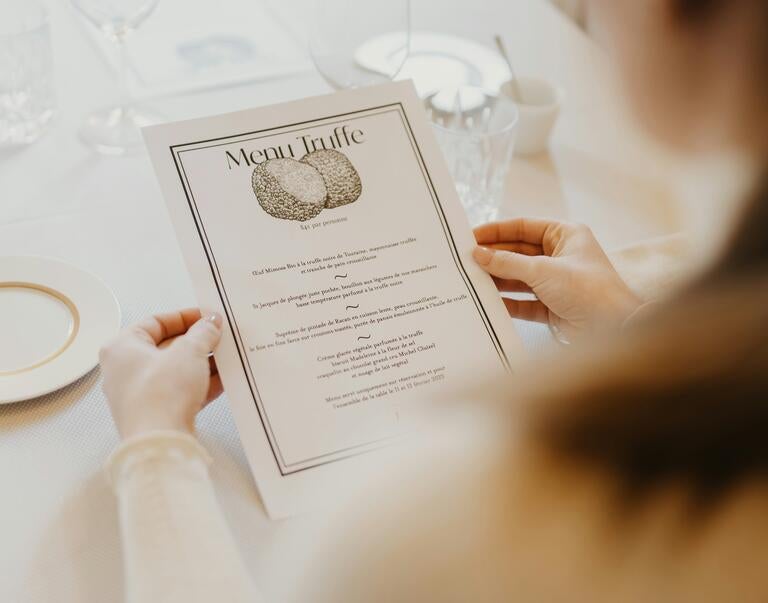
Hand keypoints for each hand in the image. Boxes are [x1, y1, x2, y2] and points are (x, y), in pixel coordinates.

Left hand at [99, 308, 223, 438]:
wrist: (160, 442)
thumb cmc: (162, 392)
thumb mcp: (189, 351)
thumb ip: (203, 332)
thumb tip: (211, 323)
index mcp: (122, 347)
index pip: (156, 322)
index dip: (185, 317)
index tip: (208, 317)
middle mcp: (125, 370)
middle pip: (167, 346)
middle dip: (197, 341)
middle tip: (221, 336)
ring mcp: (139, 394)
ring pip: (176, 370)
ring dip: (202, 362)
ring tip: (227, 356)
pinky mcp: (156, 413)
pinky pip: (180, 392)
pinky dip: (201, 384)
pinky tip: (225, 379)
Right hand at [473, 218, 640, 337]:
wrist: (614, 329)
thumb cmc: (589, 290)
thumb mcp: (543, 270)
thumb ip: (508, 263)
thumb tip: (479, 254)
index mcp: (566, 235)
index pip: (523, 227)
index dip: (496, 231)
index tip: (471, 236)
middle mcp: (561, 256)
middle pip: (518, 252)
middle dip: (494, 257)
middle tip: (465, 260)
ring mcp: (556, 282)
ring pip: (519, 277)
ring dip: (497, 280)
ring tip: (471, 280)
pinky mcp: (553, 306)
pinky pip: (524, 301)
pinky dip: (507, 302)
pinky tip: (488, 301)